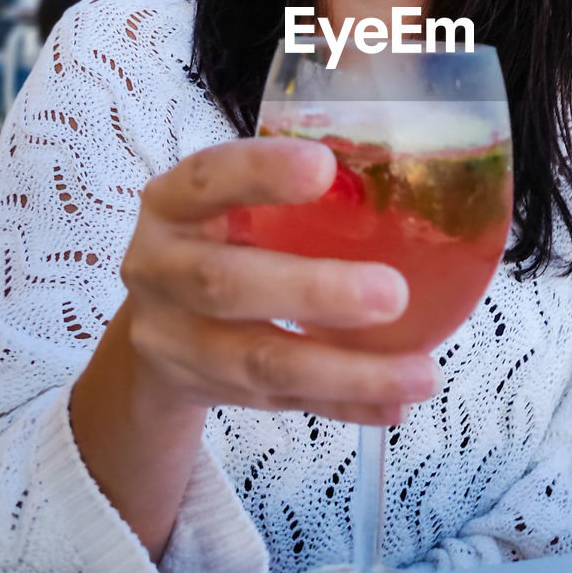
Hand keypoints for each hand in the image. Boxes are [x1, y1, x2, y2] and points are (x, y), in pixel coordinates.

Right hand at [119, 137, 441, 426]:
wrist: (152, 323)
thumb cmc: (216, 239)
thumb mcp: (226, 202)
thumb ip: (288, 196)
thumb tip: (405, 187)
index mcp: (172, 204)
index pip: (208, 178)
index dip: (261, 172)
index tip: (325, 166)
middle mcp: (162, 269)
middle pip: (226, 285)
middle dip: (313, 292)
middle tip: (393, 293)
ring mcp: (177, 339)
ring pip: (260, 362)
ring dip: (346, 371)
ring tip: (419, 374)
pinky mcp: (207, 389)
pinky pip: (281, 402)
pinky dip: (342, 405)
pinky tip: (393, 405)